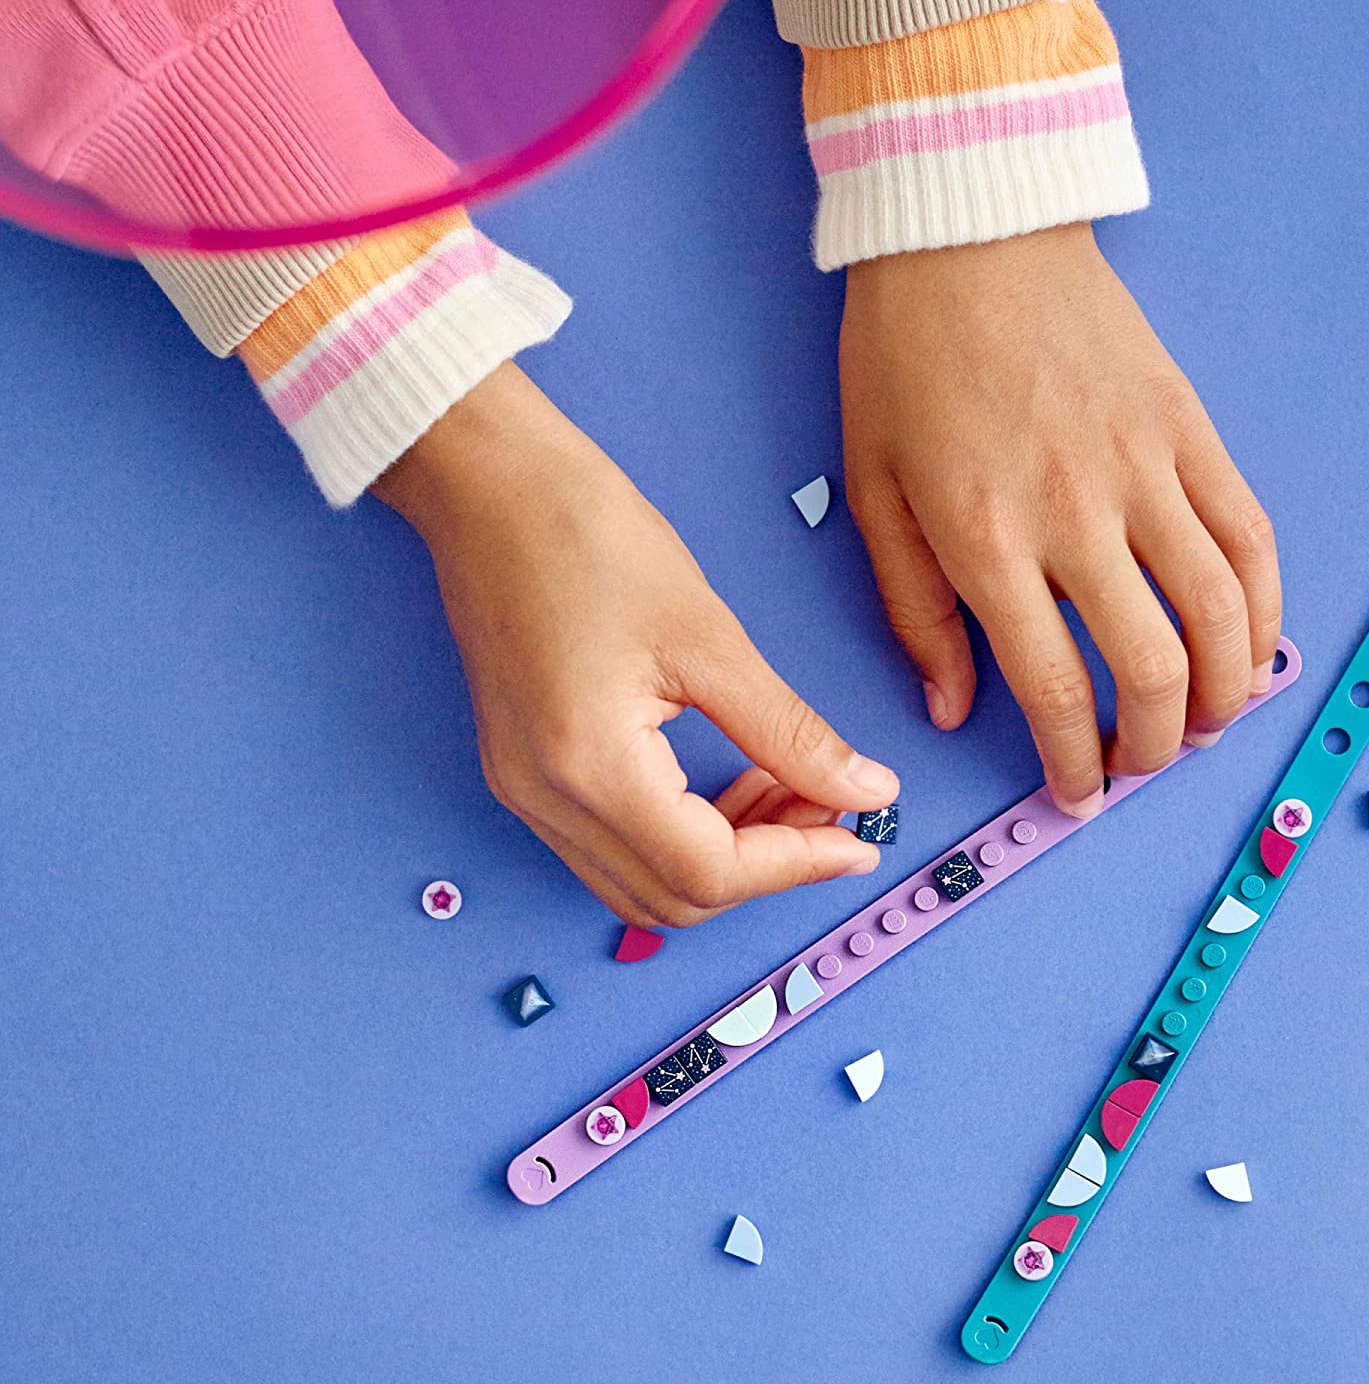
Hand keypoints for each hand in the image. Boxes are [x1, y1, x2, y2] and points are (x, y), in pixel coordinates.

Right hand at [373, 363, 898, 926]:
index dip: (796, 865)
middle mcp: (545, 800)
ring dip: (725, 857)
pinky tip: (728, 780)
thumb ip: (790, 733)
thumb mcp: (709, 637)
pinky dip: (679, 836)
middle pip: (675, 898)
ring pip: (643, 884)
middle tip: (832, 805)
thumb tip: (865, 792)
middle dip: (767, 865)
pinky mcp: (523, 772)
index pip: (709, 871)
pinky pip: (611, 847)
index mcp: (590, 767)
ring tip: (788, 788)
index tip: (861, 840)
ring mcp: (525, 792)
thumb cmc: (587, 536)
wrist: (488, 485)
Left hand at [839, 222, 1280, 816]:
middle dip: (1155, 742)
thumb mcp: (872, 491)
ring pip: (1219, 608)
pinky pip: (1248, 530)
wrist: (965, 234)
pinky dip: (1262, 601)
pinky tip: (1250, 641)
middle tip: (1141, 765)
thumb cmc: (901, 362)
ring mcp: (1144, 466)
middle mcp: (1075, 513)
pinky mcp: (1188, 425)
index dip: (1073, 760)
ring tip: (1207, 722)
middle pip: (1151, 665)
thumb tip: (948, 707)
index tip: (1077, 791)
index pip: (1050, 686)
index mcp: (984, 538)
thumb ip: (914, 609)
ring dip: (1225, 688)